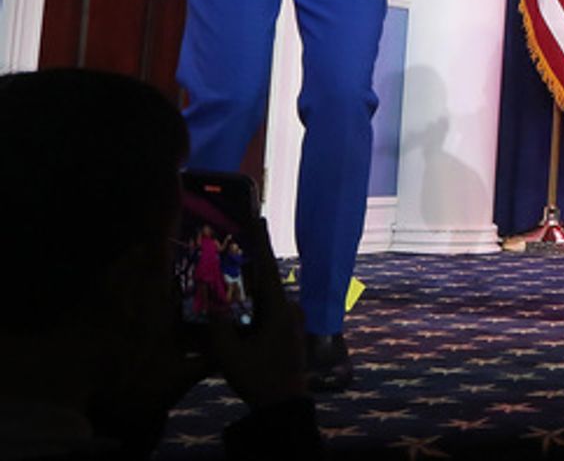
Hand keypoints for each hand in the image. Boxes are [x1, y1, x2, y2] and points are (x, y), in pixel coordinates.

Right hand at [207, 218, 307, 408]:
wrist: (282, 405)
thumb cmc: (259, 378)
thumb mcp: (229, 354)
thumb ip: (218, 325)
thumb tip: (212, 301)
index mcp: (280, 308)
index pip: (267, 267)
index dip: (261, 242)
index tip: (258, 219)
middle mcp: (289, 309)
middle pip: (265, 280)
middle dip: (248, 263)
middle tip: (233, 243)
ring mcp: (291, 320)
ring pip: (265, 296)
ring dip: (248, 287)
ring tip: (228, 274)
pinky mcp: (287, 331)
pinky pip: (267, 310)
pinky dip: (252, 304)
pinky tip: (237, 305)